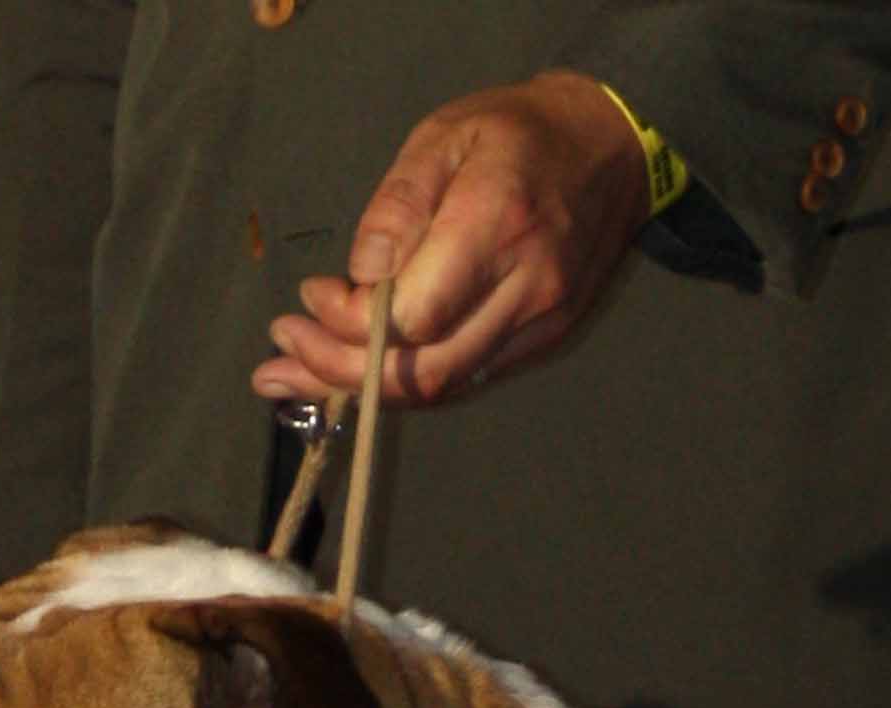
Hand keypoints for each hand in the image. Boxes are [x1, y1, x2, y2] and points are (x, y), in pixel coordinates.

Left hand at [253, 70, 647, 406]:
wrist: (608, 152)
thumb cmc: (518, 134)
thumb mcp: (443, 137)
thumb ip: (397, 207)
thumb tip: (360, 276)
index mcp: (496, 226)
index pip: (414, 314)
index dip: (351, 323)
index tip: (310, 296)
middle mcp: (526, 289)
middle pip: (426, 369)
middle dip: (343, 371)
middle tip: (282, 357)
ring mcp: (540, 323)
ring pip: (444, 386)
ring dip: (365, 390)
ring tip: (299, 374)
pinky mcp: (544, 340)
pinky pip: (465, 378)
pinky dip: (407, 381)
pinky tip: (362, 370)